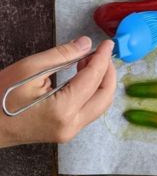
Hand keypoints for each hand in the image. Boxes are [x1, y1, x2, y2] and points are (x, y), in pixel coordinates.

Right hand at [0, 37, 115, 147]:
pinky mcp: (65, 132)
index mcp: (63, 110)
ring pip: (100, 105)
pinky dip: (91, 91)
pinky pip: (89, 110)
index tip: (107, 43)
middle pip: (105, 96)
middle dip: (108, 71)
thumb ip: (62, 55)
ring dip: (100, 81)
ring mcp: (69, 132)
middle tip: (100, 52)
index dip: (103, 58)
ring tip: (88, 60)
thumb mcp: (29, 69)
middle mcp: (71, 125)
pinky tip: (81, 75)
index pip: (93, 79)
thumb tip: (86, 44)